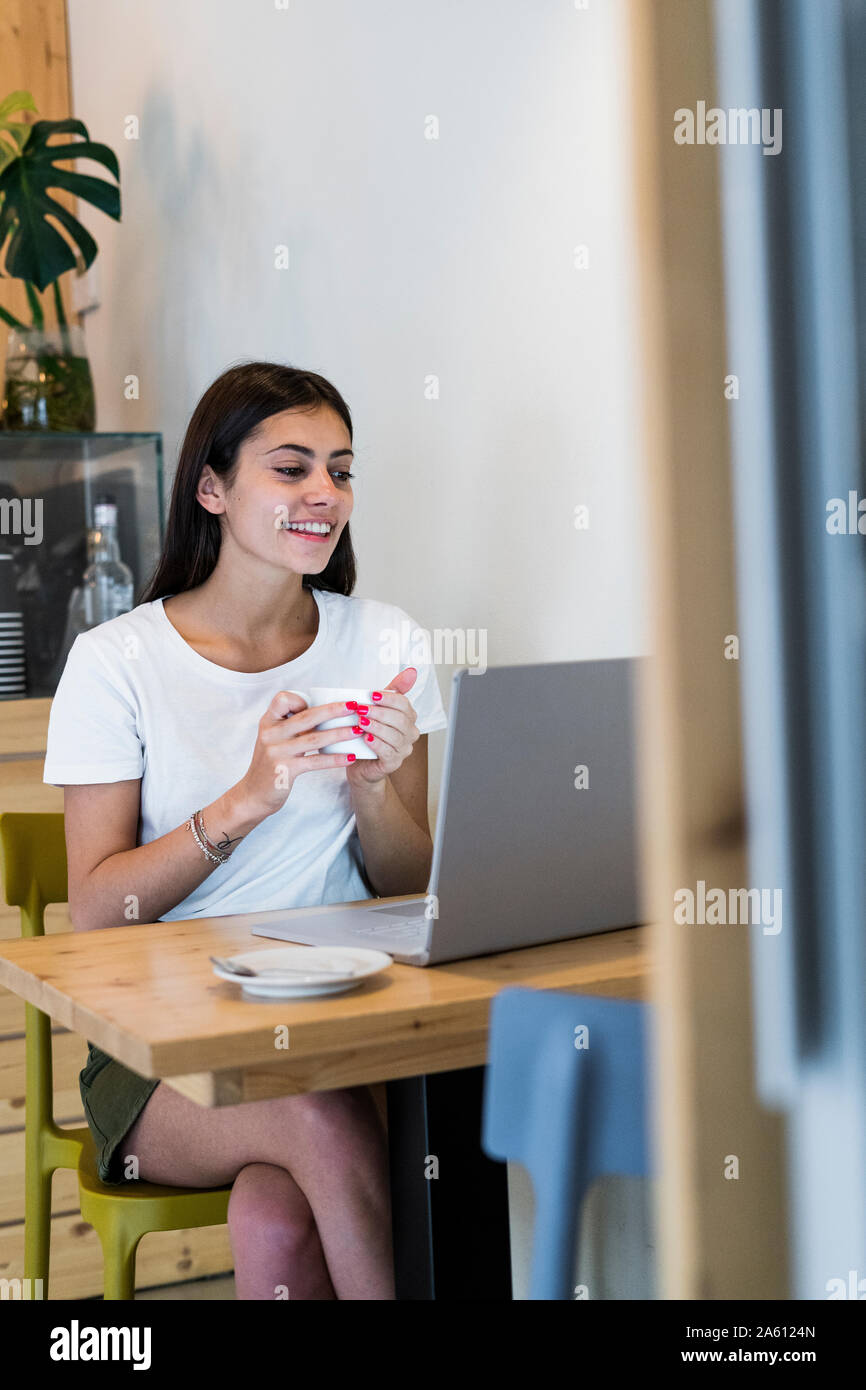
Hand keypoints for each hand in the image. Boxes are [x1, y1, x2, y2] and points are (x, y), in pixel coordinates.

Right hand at [235, 689, 363, 818]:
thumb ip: (290, 726)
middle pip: (306, 717)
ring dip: (339, 733)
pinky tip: (350, 757)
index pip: (282, 699)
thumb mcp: (273, 739)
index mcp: (268, 722)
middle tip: (354, 706)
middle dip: (333, 710)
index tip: (315, 704)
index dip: (300, 699)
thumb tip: (322, 712)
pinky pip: (315, 761)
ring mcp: (277, 752)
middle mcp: (271, 734)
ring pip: (314, 738)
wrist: (253, 794)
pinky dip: (334, 759)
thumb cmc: (270, 763)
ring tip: (358, 730)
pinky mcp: (285, 770)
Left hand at [345, 667, 419, 789]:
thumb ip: (394, 690)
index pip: (404, 704)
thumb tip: (412, 671)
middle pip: (399, 719)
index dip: (388, 698)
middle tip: (360, 708)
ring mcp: (403, 749)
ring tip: (360, 722)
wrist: (360, 761)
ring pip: (394, 736)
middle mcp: (410, 733)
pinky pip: (387, 752)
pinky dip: (376, 744)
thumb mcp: (379, 708)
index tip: (371, 694)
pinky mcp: (393, 763)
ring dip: (376, 727)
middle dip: (379, 712)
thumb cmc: (369, 732)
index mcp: (409, 717)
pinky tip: (365, 738)